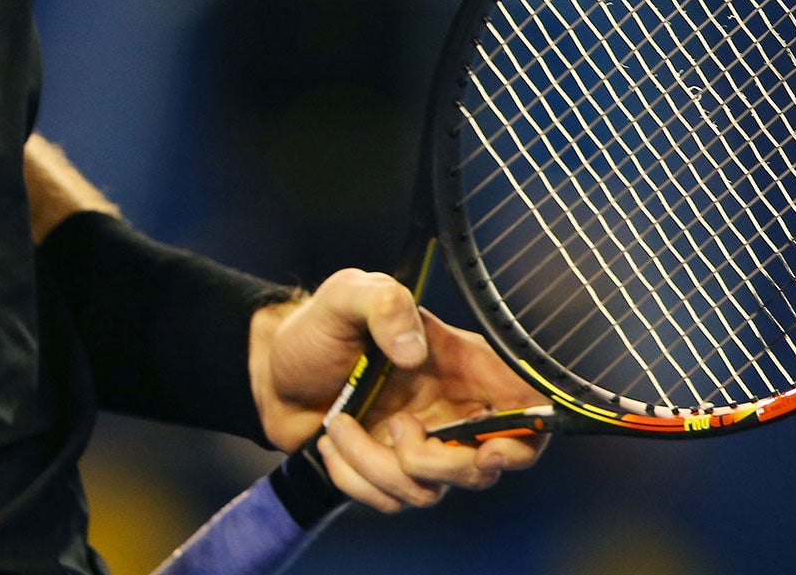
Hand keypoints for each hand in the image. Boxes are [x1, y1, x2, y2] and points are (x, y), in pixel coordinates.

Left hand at [249, 269, 548, 513]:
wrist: (271, 368)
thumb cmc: (318, 327)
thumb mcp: (348, 295)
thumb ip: (384, 304)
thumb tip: (412, 351)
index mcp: (461, 365)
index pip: (524, 408)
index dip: (524, 438)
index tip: (489, 447)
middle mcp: (451, 411)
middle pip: (485, 467)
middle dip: (442, 463)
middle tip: (397, 430)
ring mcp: (422, 446)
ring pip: (431, 490)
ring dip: (376, 463)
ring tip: (341, 422)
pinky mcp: (390, 473)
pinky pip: (390, 500)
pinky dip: (355, 477)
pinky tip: (333, 442)